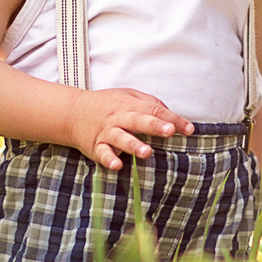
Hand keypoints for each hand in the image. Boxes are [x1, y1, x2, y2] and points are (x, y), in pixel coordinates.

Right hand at [68, 87, 190, 169]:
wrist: (73, 112)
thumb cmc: (107, 105)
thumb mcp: (128, 96)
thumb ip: (150, 103)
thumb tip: (170, 115)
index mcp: (130, 105)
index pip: (154, 110)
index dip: (173, 119)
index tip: (189, 129)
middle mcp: (119, 118)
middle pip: (138, 120)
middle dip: (154, 126)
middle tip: (169, 131)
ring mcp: (107, 133)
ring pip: (121, 138)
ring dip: (133, 145)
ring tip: (147, 152)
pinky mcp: (96, 146)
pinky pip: (102, 153)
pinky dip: (109, 159)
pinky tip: (117, 165)